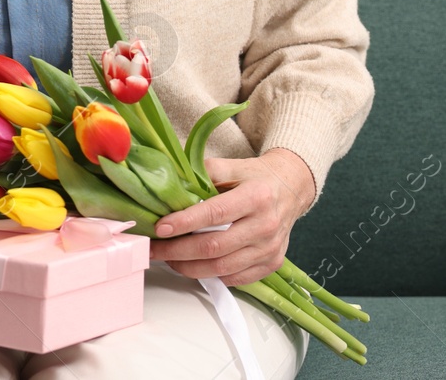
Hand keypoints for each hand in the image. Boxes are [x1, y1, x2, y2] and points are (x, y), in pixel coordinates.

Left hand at [148, 148, 316, 285]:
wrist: (291, 189)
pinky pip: (235, 279)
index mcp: (256, 196)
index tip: (160, 228)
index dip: (184, 222)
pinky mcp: (270, 264)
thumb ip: (202, 174)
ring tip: (169, 260)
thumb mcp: (231, 166)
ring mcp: (269, 248)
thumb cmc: (255, 177)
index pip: (214, 214)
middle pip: (214, 247)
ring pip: (221, 268)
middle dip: (177, 251)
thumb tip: (170, 188)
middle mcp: (265, 225)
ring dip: (189, 267)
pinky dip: (210, 276)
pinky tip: (193, 266)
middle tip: (154, 249)